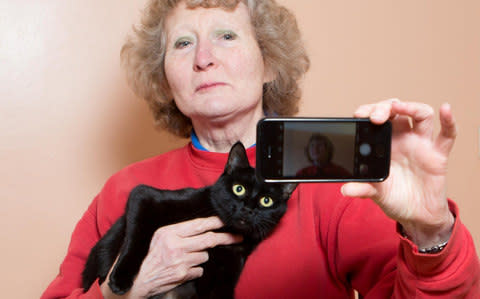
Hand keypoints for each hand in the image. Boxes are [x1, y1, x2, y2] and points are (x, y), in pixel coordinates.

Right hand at [100, 216, 241, 297]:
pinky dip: (194, 269)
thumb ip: (177, 231)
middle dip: (226, 237)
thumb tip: (201, 225)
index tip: (228, 220)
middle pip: (209, 239)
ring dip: (200, 256)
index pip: (199, 224)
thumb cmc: (148, 256)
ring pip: (204, 255)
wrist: (137, 280)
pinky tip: (182, 269)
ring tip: (185, 258)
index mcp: (169, 232)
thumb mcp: (158, 236)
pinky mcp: (183, 275)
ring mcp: (181, 261)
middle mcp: (176, 245)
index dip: (216, 222)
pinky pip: (199, 270)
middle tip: (239, 236)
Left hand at [341, 99, 455, 247]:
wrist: (416, 216)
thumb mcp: (374, 194)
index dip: (368, 111)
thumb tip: (345, 189)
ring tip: (398, 107)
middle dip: (384, 108)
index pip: (375, 118)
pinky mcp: (438, 155)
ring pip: (421, 114)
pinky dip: (448, 121)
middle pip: (396, 110)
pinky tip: (445, 109)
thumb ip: (362, 189)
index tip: (359, 115)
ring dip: (410, 106)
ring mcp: (421, 144)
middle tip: (375, 117)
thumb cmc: (394, 199)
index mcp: (383, 143)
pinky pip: (447, 135)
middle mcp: (402, 138)